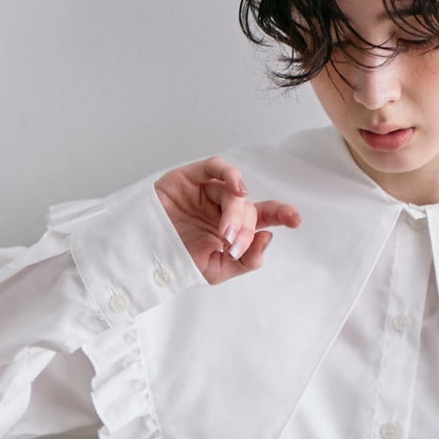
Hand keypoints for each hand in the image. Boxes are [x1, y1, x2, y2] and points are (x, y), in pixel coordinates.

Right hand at [154, 155, 301, 284]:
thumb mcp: (217, 270)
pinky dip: (229, 174)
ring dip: (235, 211)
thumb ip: (247, 260)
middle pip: (248, 208)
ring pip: (233, 192)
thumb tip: (268, 238)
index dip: (281, 214)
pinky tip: (236, 187)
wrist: (143, 255)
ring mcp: (206, 192)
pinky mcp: (190, 178)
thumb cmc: (178, 262)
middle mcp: (222, 207)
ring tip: (226, 232)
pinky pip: (215, 168)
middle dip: (245, 227)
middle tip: (232, 245)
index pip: (263, 217)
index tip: (295, 220)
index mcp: (233, 228)